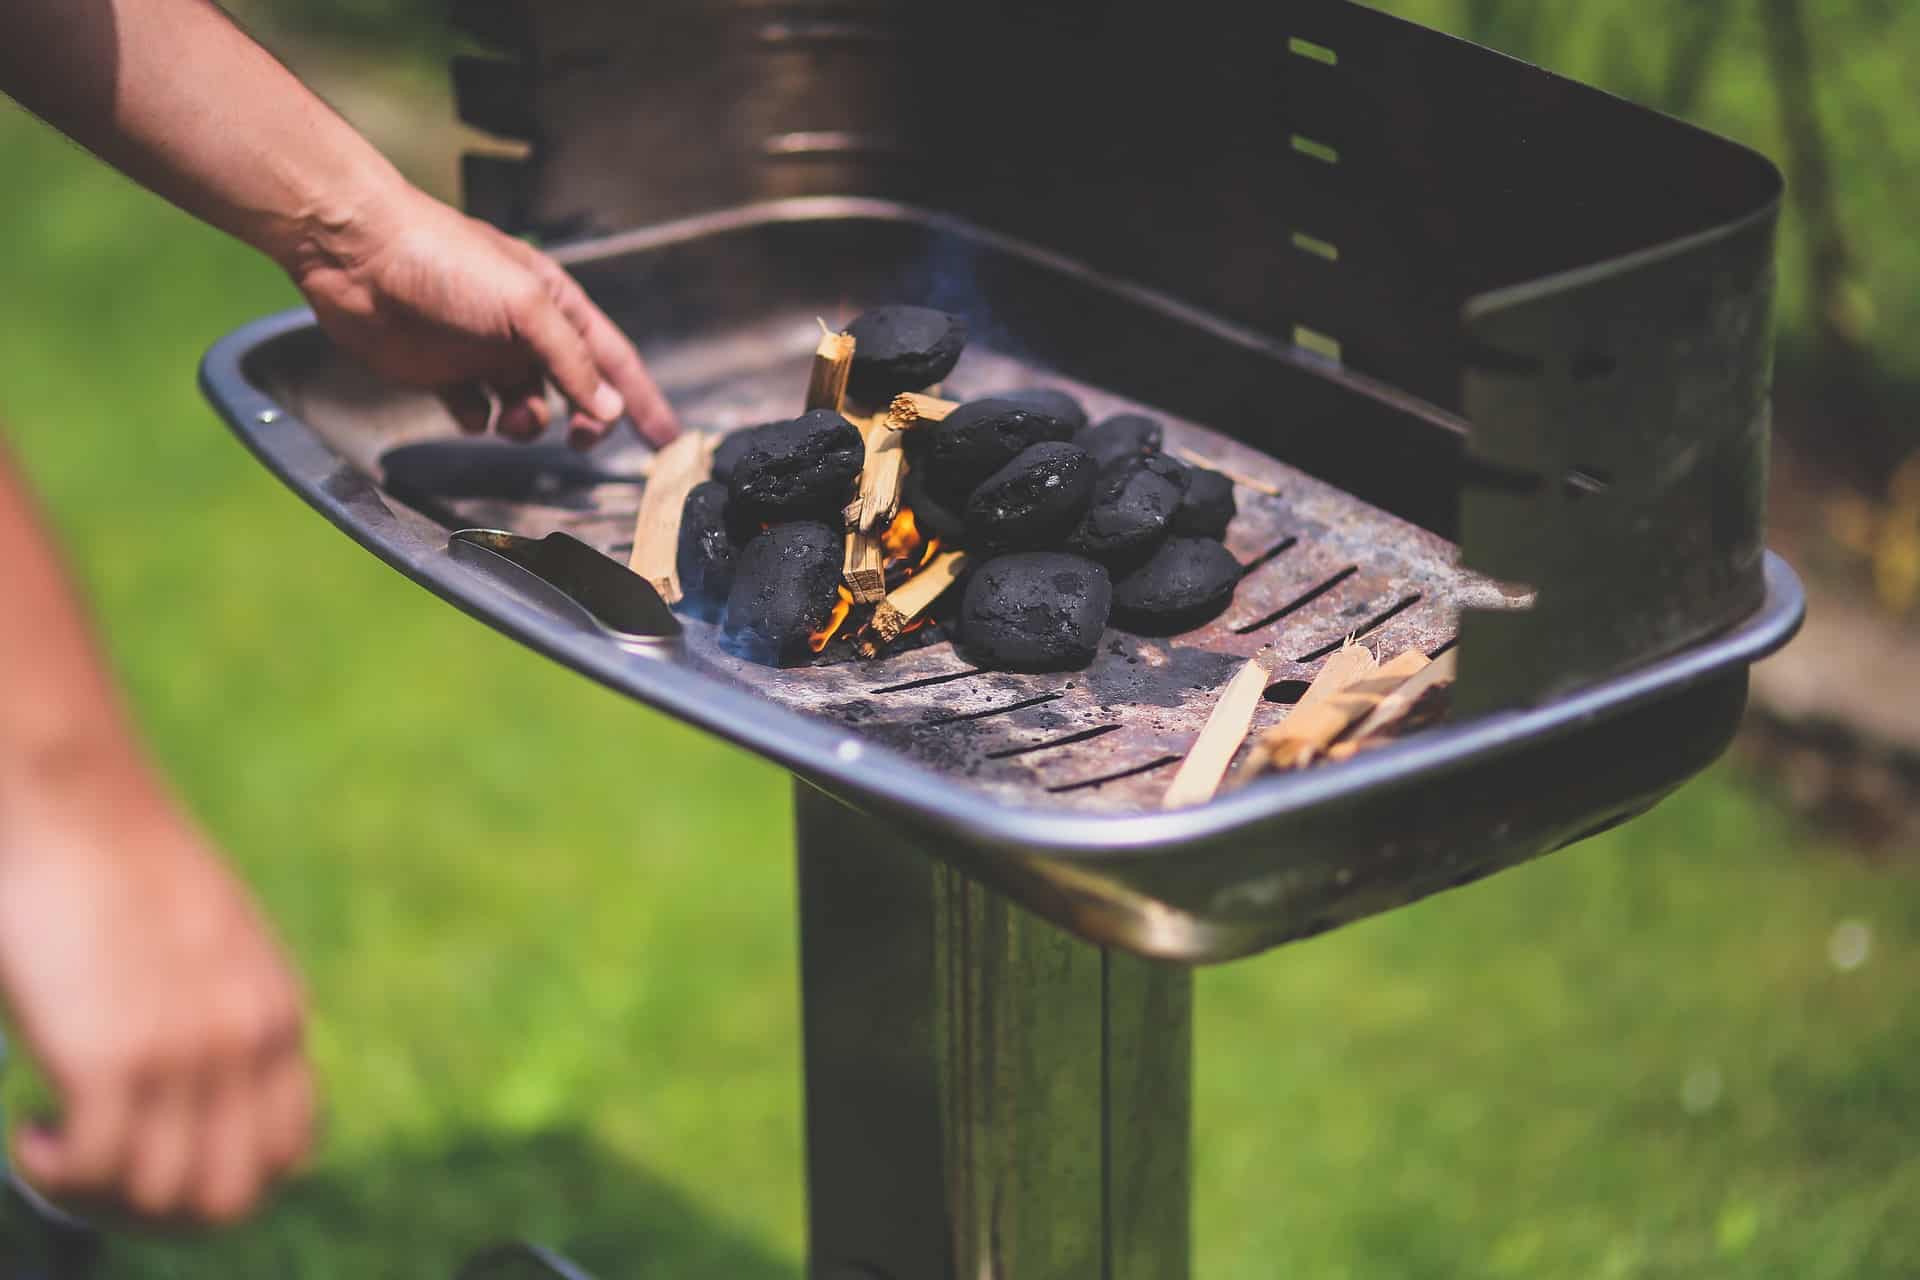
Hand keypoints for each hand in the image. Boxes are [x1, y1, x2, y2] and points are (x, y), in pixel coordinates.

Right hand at [0, 763, 312, 1224]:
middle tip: (101, 1178)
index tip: (157, 1166)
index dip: (221, 1182)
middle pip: (229, 1198)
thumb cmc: (126, 867)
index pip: (285, 1156)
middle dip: (162, 1211)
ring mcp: (184, 1055)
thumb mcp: (215, 945)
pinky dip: (50, 1170)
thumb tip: (205, 1100)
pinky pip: (90, 1172)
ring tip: (57, 1145)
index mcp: (277, 1017)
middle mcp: (245, 1044)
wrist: (77, 804)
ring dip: (100, 1192)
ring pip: (160, 1197)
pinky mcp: (111, 1059)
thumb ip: (228, 1015)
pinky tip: (27, 1127)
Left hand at [290, 185, 677, 448]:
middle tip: (583, 440)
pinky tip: (467, 408)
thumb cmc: (445, 261)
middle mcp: (525, 332)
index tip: (666, 439)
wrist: (357, 255)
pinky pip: (476, 413)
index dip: (643, 400)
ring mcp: (484, 353)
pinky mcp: (443, 373)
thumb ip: (571, 361)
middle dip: (586, 420)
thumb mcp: (526, 307)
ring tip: (510, 418)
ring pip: (527, 407)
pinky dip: (478, 421)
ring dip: (528, 423)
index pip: (614, 361)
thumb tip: (608, 408)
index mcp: (555, 306)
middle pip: (575, 390)